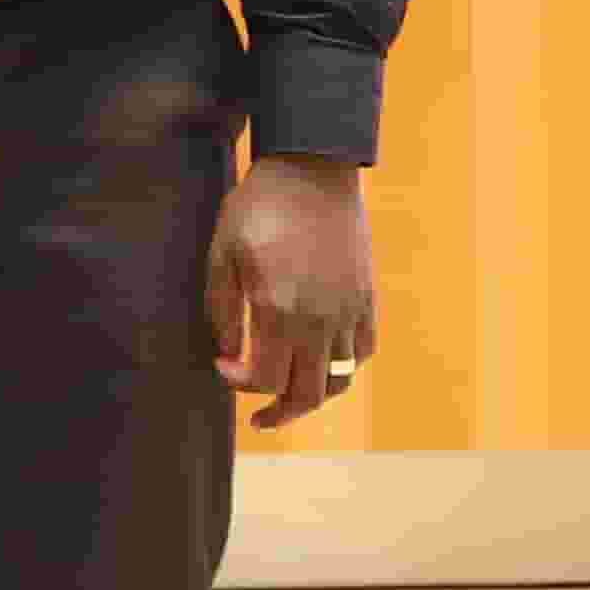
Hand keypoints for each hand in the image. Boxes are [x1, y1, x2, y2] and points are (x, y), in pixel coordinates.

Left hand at [209, 151, 378, 430]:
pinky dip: (343, 366)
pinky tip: (320, 360)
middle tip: (258, 418)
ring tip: (290, 396)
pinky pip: (363, 350)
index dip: (240, 383)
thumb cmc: (258, 208)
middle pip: (309, 393)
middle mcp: (322, 318)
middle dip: (280, 412)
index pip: (266, 378)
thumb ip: (223, 311)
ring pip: (340, 377)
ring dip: (314, 395)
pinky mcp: (367, 298)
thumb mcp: (222, 254)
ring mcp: (351, 310)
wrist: (312, 170)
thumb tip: (228, 354)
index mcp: (281, 309)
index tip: (223, 366)